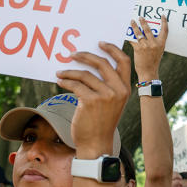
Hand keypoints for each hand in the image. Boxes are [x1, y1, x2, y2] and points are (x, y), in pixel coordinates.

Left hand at [56, 42, 130, 157]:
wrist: (96, 143)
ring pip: (85, 74)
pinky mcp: (90, 101)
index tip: (100, 43)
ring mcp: (105, 95)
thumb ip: (107, 85)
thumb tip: (89, 65)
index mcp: (125, 88)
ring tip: (60, 72)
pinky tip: (60, 81)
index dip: (112, 49)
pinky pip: (76, 85)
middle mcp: (118, 90)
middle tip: (72, 54)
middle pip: (102, 63)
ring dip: (69, 71)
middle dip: (85, 56)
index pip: (123, 61)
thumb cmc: (101, 122)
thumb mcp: (112, 103)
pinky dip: (66, 81)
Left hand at [129, 16, 167, 81]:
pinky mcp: (138, 49)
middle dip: (144, 22)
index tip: (163, 16)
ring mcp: (146, 46)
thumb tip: (149, 33)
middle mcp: (154, 44)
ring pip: (139, 33)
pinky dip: (130, 36)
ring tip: (132, 21)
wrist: (148, 71)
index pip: (165, 31)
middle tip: (141, 17)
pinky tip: (127, 33)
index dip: (164, 23)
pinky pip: (133, 40)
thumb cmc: (153, 61)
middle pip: (148, 29)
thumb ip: (156, 43)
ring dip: (135, 26)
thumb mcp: (159, 51)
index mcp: (161, 44)